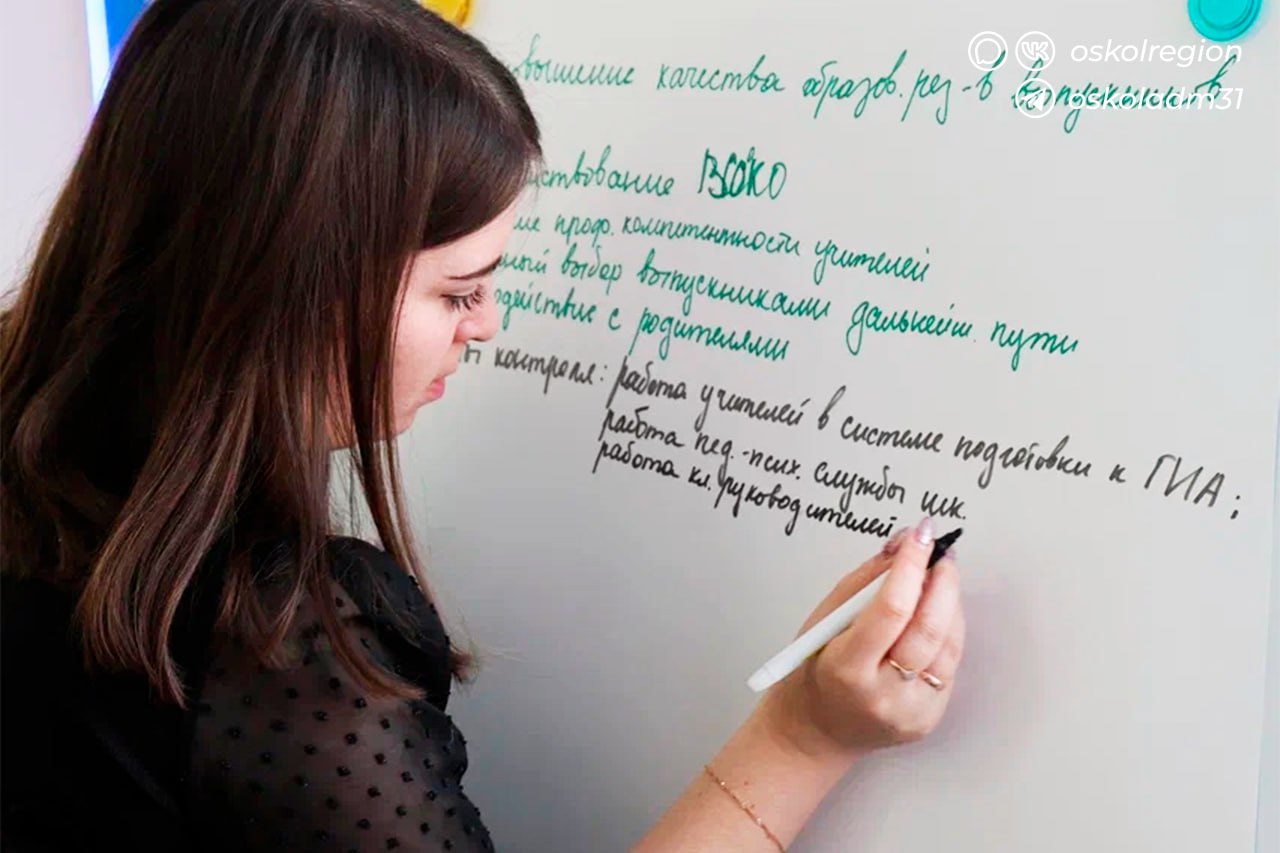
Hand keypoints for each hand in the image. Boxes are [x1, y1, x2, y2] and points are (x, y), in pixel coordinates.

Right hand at [754, 517, 965, 761]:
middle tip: (943, 552)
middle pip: (928, 628)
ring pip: (948, 645)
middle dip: (942, 581)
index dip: (910, 566)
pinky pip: (950, 665)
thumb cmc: (815, 670)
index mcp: (847, 668)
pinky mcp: (930, 719)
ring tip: (941, 577)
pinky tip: (938, 613)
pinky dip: (949, 631)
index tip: (921, 534)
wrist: (817, 731)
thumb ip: (865, 581)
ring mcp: (911, 711)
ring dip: (950, 603)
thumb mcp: (823, 620)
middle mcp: (883, 694)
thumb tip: (902, 545)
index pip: (891, 609)